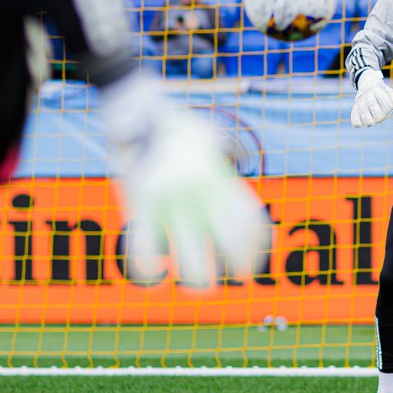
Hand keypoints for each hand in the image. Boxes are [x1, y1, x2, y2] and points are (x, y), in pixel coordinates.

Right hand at [100, 73, 270, 288]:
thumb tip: (229, 169)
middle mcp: (199, 193)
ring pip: (189, 257)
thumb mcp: (207, 137)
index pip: (247, 220)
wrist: (137, 107)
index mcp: (218, 179)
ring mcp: (170, 202)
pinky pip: (144, 248)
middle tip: (234, 275)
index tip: (253, 263)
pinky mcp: (140, 206)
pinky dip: (147, 269)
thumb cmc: (175, 125)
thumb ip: (221, 157)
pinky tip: (154, 278)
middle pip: (227, 243)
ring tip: (198, 285)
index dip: (255, 246)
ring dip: (196, 277)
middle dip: (235, 265)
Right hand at [351, 68, 392, 127]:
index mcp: (377, 90)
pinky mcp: (354, 109)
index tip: (387, 108)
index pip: (389, 106)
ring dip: (372, 122)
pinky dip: (360, 124)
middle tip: (380, 116)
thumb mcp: (387, 90)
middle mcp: (367, 97)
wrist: (366, 85)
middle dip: (382, 118)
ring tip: (372, 119)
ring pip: (368, 121)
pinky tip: (363, 120)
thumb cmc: (380, 91)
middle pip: (379, 116)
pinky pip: (356, 122)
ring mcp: (360, 103)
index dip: (389, 110)